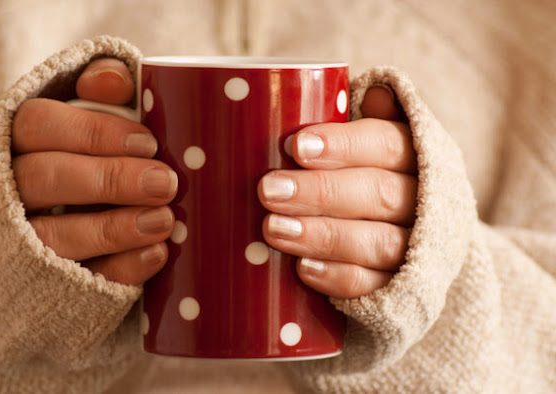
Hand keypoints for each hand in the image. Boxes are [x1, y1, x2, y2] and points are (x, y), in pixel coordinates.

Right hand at [12, 58, 177, 285]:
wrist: (37, 239)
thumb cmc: (79, 162)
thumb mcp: (87, 121)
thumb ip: (101, 92)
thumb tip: (113, 79)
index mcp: (15, 142)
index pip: (38, 125)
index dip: (94, 132)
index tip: (148, 143)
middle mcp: (7, 190)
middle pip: (43, 177)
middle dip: (110, 179)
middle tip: (166, 183)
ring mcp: (19, 242)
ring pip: (50, 236)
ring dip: (112, 228)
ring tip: (164, 221)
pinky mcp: (42, 284)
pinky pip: (74, 282)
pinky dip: (118, 268)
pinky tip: (155, 255)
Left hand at [258, 85, 416, 298]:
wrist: (417, 241)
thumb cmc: (372, 178)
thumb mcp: (372, 146)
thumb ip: (362, 121)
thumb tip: (366, 90)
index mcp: (416, 156)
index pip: (388, 144)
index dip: (344, 145)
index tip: (296, 145)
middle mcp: (424, 202)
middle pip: (380, 194)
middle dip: (321, 192)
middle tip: (268, 190)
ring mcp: (418, 250)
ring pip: (377, 243)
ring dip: (323, 236)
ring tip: (274, 230)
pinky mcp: (404, 290)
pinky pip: (375, 287)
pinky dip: (339, 278)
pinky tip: (303, 270)